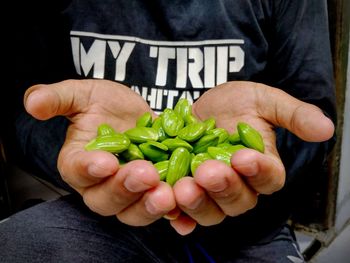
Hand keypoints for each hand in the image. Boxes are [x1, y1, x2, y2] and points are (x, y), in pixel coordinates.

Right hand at [24, 79, 175, 225]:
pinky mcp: (155, 194)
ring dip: (149, 206)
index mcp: (79, 163)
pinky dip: (174, 213)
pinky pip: (163, 210)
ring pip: (134, 210)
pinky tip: (185, 207)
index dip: (89, 169)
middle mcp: (102, 185)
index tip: (105, 162)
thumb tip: (32, 102)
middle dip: (124, 189)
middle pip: (106, 200)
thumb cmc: (107, 105)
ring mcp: (130, 193)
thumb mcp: (85, 94)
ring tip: (166, 193)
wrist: (139, 114)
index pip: (77, 171)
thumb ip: (59, 98)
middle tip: (144, 174)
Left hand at [169, 81, 334, 234]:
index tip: (244, 157)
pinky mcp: (185, 194)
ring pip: (210, 211)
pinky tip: (169, 210)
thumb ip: (292, 114)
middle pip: (238, 201)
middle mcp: (239, 187)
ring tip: (185, 187)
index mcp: (261, 168)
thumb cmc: (232, 104)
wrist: (197, 107)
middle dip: (224, 187)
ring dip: (199, 203)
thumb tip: (326, 128)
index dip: (258, 170)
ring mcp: (210, 194)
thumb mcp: (261, 100)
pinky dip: (177, 215)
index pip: (268, 178)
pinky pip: (183, 213)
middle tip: (208, 171)